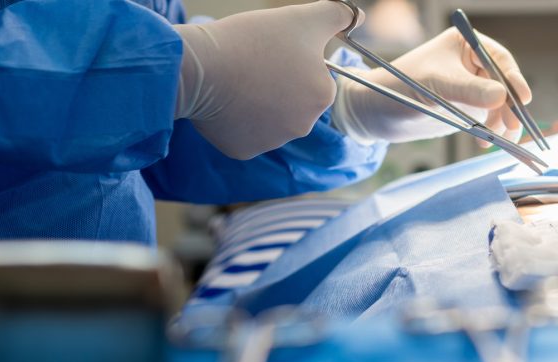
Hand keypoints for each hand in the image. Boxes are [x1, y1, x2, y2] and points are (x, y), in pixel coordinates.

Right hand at [173, 1, 357, 159]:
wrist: (198, 69)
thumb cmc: (252, 41)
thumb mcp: (301, 19)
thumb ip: (336, 15)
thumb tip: (358, 18)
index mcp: (321, 96)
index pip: (311, 75)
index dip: (291, 59)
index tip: (270, 51)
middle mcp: (303, 127)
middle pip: (291, 99)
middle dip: (276, 84)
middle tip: (252, 65)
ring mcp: (273, 142)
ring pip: (268, 117)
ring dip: (256, 101)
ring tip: (236, 80)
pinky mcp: (245, 150)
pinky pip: (244, 132)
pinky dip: (235, 118)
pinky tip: (224, 100)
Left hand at [332, 27, 532, 144]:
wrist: (377, 112)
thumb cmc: (400, 87)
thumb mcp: (437, 86)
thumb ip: (469, 91)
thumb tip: (503, 96)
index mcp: (465, 45)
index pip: (499, 60)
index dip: (513, 79)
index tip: (523, 98)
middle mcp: (472, 64)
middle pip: (505, 84)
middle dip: (511, 107)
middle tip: (512, 126)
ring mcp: (471, 88)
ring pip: (501, 105)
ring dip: (503, 123)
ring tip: (499, 139)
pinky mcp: (467, 109)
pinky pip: (489, 120)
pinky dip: (492, 132)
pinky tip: (485, 143)